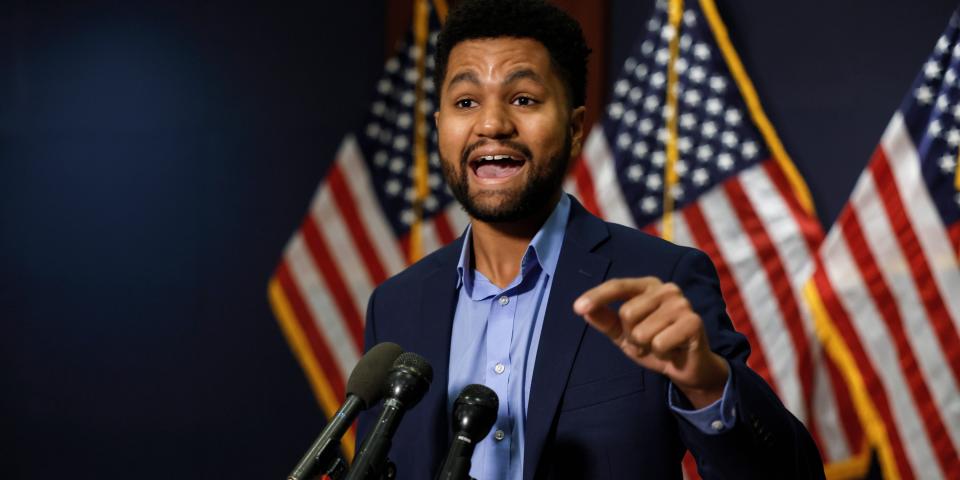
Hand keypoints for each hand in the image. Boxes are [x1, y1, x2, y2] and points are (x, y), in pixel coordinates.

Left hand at [573, 277, 728, 407]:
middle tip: (647, 342)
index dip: (597, 296)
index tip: (577, 308)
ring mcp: (682, 304)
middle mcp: (666, 289)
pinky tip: (673, 350)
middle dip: (631, 336)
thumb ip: (604, 320)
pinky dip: (661, 353)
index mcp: (648, 286)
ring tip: (660, 346)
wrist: (686, 366)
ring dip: (646, 347)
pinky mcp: (693, 322)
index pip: (618, 286)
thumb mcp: (623, 334)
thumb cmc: (654, 344)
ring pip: (642, 331)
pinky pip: (659, 343)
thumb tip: (582, 309)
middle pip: (627, 313)